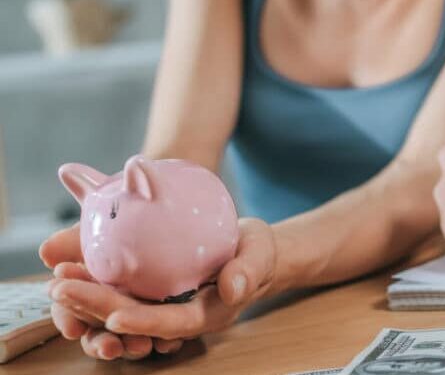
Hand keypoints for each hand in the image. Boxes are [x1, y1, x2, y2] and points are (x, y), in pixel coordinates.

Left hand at [39, 218, 276, 359]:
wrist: (249, 251)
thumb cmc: (257, 251)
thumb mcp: (260, 253)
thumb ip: (249, 270)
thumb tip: (233, 289)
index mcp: (206, 314)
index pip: (171, 322)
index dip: (142, 321)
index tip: (113, 316)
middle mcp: (178, 316)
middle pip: (135, 319)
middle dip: (97, 308)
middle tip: (63, 287)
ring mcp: (161, 306)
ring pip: (119, 311)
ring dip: (86, 301)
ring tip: (57, 282)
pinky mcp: (150, 293)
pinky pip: (118, 295)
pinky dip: (93, 286)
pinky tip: (69, 270)